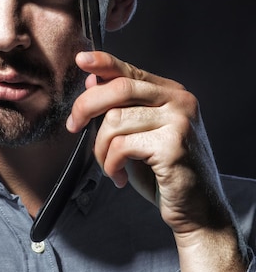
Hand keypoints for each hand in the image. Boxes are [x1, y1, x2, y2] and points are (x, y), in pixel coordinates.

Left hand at [66, 51, 231, 236]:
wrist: (198, 210)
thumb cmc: (165, 173)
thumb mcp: (138, 135)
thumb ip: (120, 108)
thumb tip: (92, 80)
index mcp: (172, 94)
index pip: (131, 71)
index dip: (103, 63)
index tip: (81, 60)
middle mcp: (179, 101)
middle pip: (118, 88)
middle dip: (86, 106)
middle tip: (74, 126)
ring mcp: (178, 121)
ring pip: (114, 120)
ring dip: (101, 148)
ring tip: (109, 165)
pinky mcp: (172, 145)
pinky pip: (121, 146)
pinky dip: (111, 164)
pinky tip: (119, 177)